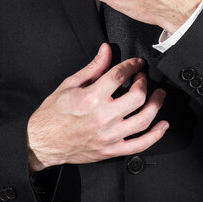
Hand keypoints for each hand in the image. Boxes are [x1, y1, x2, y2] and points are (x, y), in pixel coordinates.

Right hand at [27, 43, 168, 171]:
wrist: (40, 142)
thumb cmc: (52, 114)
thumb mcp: (69, 84)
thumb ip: (92, 68)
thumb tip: (106, 51)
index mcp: (91, 98)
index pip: (120, 75)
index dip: (132, 66)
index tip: (135, 64)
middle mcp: (102, 117)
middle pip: (137, 97)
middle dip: (144, 82)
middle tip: (143, 78)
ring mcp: (108, 136)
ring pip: (143, 120)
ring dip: (156, 105)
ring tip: (159, 95)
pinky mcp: (110, 150)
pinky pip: (139, 145)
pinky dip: (155, 136)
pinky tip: (162, 125)